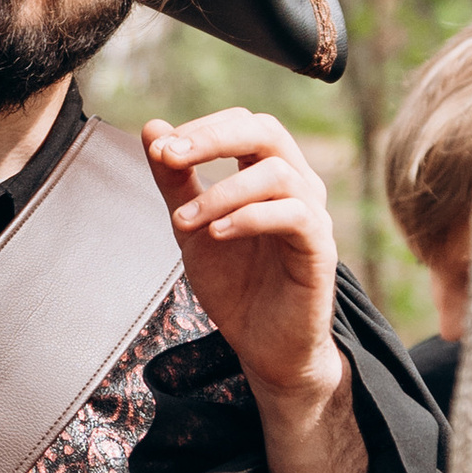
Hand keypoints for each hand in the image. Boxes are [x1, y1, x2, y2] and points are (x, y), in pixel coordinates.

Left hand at [143, 110, 364, 472]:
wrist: (264, 348)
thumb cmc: (237, 285)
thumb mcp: (192, 226)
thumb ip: (176, 180)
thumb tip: (151, 127)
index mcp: (269, 173)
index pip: (244, 124)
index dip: (203, 127)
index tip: (160, 147)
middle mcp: (297, 185)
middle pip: (265, 132)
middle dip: (212, 138)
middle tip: (170, 156)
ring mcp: (313, 215)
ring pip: (277, 174)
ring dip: (222, 192)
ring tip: (183, 221)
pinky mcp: (320, 249)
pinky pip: (294, 216)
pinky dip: (249, 217)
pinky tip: (215, 234)